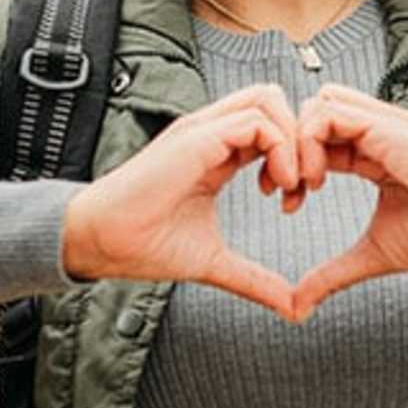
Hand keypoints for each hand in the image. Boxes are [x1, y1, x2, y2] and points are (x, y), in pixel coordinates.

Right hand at [60, 85, 304, 319]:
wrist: (103, 242)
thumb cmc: (146, 245)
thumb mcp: (215, 261)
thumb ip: (255, 278)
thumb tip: (293, 309)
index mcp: (215, 152)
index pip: (269, 125)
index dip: (293, 156)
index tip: (294, 199)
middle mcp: (210, 133)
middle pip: (272, 99)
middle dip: (301, 136)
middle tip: (304, 185)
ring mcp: (202, 130)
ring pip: (268, 99)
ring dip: (293, 141)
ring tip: (292, 185)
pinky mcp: (196, 139)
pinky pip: (254, 121)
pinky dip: (279, 148)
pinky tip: (276, 187)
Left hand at [287, 84, 407, 321]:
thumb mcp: (372, 254)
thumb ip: (333, 273)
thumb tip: (299, 304)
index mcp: (373, 152)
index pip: (318, 137)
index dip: (292, 164)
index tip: (285, 201)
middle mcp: (377, 131)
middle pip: (312, 113)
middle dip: (286, 147)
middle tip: (281, 191)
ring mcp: (383, 124)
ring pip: (318, 104)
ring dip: (297, 143)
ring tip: (301, 186)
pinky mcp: (388, 126)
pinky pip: (330, 112)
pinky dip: (310, 141)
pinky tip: (315, 180)